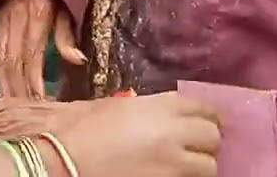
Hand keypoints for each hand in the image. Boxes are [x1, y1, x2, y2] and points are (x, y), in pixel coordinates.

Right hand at [0, 0, 84, 99]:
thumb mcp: (68, 4)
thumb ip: (68, 34)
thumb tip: (78, 61)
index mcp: (36, 16)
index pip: (31, 58)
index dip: (34, 84)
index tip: (43, 104)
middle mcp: (15, 21)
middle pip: (11, 64)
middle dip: (18, 92)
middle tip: (28, 114)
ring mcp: (3, 22)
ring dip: (6, 85)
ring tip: (15, 107)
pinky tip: (5, 87)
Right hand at [50, 92, 220, 176]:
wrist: (64, 162)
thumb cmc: (80, 130)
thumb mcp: (113, 106)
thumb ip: (145, 108)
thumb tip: (163, 117)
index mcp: (160, 106)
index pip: (203, 107)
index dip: (206, 116)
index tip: (203, 123)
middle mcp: (175, 131)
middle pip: (212, 135)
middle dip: (206, 141)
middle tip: (195, 147)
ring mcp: (174, 163)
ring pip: (209, 166)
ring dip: (200, 166)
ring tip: (186, 167)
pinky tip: (172, 176)